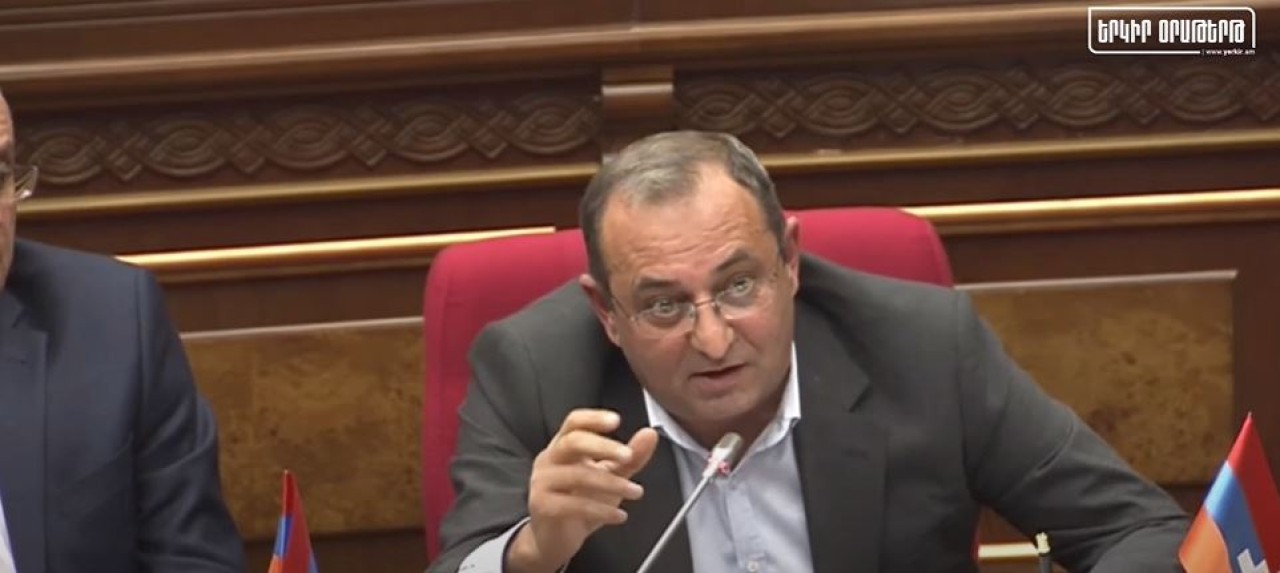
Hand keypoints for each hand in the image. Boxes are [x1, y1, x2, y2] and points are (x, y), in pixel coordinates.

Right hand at [507, 409, 658, 572]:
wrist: (554, 538)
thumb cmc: (580, 500)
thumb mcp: (610, 475)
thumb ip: (631, 456)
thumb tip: (650, 434)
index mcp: (563, 446)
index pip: (574, 422)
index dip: (594, 418)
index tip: (617, 420)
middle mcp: (550, 459)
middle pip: (572, 442)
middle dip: (603, 447)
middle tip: (628, 455)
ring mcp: (543, 482)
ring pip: (578, 475)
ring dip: (612, 483)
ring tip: (635, 491)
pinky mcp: (543, 506)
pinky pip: (574, 505)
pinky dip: (602, 511)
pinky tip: (619, 515)